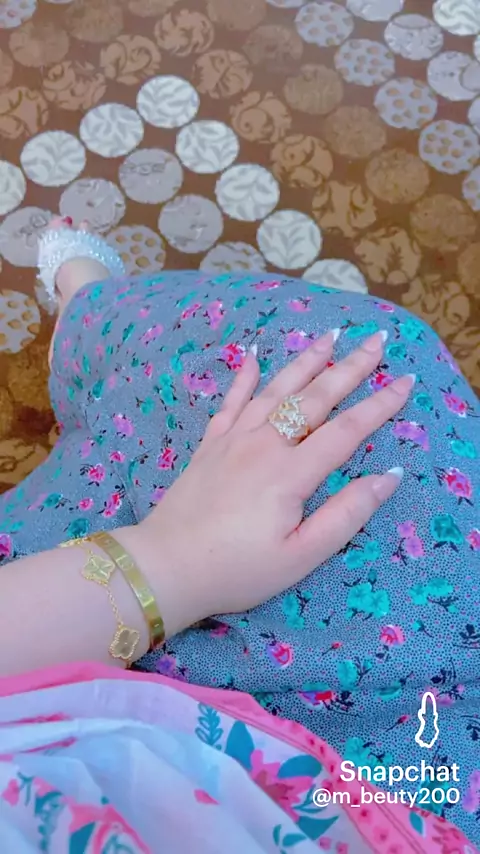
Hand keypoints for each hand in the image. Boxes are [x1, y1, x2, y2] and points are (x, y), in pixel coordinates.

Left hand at [134, 331, 413, 634]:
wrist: (165, 567)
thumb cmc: (238, 569)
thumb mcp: (301, 556)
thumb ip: (346, 515)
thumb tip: (388, 476)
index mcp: (291, 473)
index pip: (347, 430)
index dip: (379, 405)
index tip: (405, 381)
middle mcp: (264, 444)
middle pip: (314, 397)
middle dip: (350, 367)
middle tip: (376, 341)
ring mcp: (233, 440)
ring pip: (275, 390)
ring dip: (305, 361)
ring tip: (329, 337)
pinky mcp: (209, 445)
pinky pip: (230, 402)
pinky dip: (243, 378)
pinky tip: (252, 357)